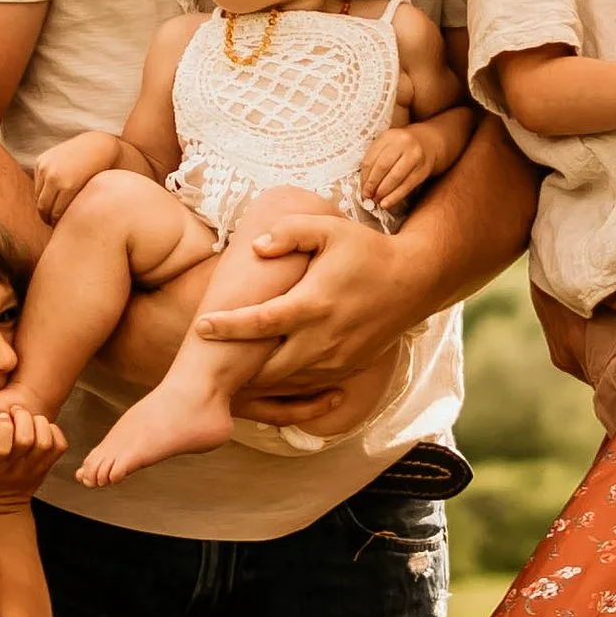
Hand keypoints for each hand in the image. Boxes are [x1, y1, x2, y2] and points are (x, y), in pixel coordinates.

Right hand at [0, 399, 65, 503]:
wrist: (1, 510)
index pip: (2, 445)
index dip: (3, 427)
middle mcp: (14, 467)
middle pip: (26, 439)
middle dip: (21, 418)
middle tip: (14, 411)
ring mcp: (33, 468)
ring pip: (44, 440)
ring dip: (38, 423)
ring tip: (27, 417)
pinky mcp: (46, 467)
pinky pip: (59, 445)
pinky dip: (53, 431)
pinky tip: (40, 428)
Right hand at [32, 133, 124, 224]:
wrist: (98, 146)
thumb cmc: (102, 174)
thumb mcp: (94, 193)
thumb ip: (80, 209)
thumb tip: (66, 231)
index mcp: (68, 185)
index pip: (56, 215)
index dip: (58, 225)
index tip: (62, 230)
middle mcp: (54, 175)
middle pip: (43, 207)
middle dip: (48, 219)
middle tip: (55, 226)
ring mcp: (46, 166)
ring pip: (38, 196)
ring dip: (44, 206)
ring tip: (53, 214)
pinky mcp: (41, 160)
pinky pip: (37, 184)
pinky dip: (43, 192)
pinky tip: (53, 197)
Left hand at [192, 211, 414, 402]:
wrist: (415, 281)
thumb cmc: (367, 250)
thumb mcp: (330, 229)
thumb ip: (291, 231)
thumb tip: (257, 246)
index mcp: (314, 303)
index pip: (261, 321)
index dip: (227, 327)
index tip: (200, 327)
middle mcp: (324, 338)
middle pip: (268, 368)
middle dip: (237, 370)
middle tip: (207, 364)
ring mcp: (337, 359)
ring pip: (287, 383)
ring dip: (259, 381)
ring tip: (229, 374)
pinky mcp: (347, 369)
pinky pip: (308, 387)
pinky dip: (284, 386)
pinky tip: (265, 376)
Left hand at [358, 122, 443, 213]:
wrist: (426, 142)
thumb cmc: (399, 147)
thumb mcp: (385, 145)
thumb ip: (374, 159)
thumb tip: (364, 185)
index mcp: (388, 136)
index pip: (371, 159)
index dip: (364, 177)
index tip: (362, 189)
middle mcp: (403, 143)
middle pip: (382, 167)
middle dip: (372, 184)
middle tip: (368, 196)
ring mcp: (415, 156)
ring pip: (395, 178)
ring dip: (383, 192)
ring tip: (376, 200)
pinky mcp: (423, 169)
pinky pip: (406, 186)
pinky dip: (394, 197)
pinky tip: (386, 203)